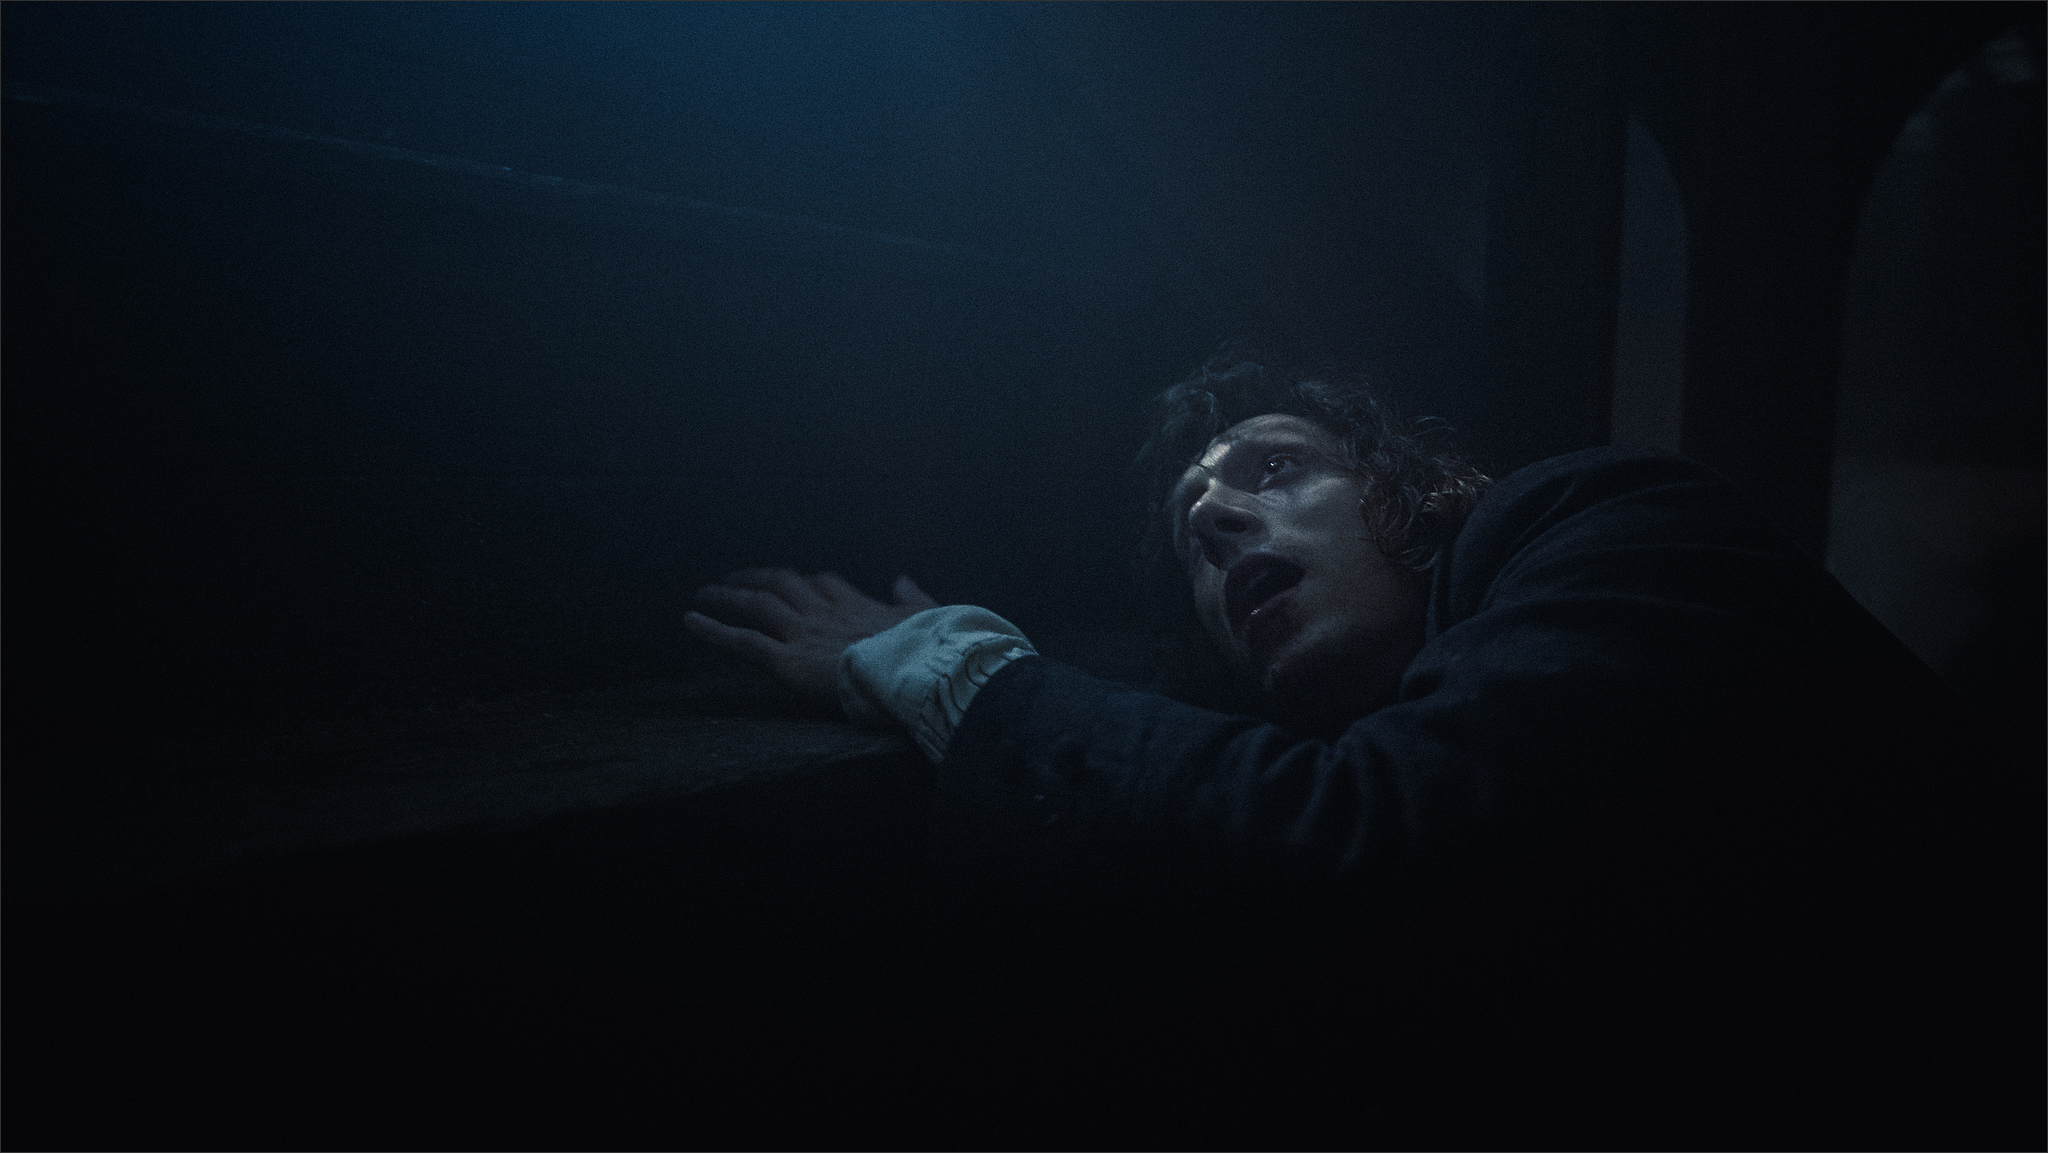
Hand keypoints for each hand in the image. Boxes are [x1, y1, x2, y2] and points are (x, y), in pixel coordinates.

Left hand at [685, 569, 938, 708]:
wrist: (914, 670)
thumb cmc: (926, 650)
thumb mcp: (928, 616)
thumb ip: (913, 598)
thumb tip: (902, 580)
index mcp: (857, 605)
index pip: (824, 584)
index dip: (804, 582)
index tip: (793, 581)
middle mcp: (824, 612)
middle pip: (782, 584)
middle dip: (757, 578)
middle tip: (734, 578)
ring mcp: (803, 634)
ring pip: (756, 604)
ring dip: (728, 596)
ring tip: (705, 593)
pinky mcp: (787, 661)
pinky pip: (742, 643)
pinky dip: (714, 631)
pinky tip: (690, 622)